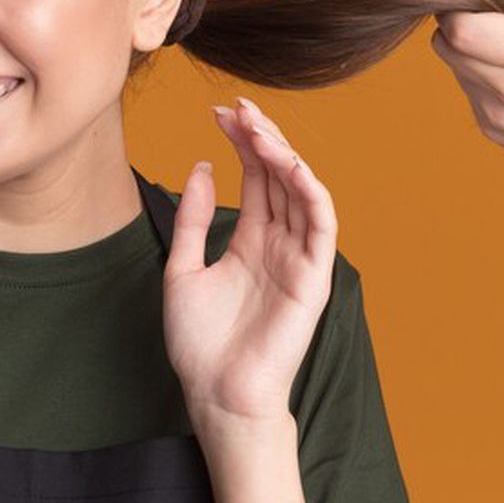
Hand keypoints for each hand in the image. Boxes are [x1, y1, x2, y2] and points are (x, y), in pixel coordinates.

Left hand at [162, 97, 337, 427]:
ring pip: (301, 193)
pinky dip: (310, 191)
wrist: (215, 394)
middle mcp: (279, 243)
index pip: (254, 178)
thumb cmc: (199, 343)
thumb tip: (203, 167)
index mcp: (251, 240)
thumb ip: (195, 219)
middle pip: (278, 177)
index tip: (219, 113)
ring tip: (258, 128)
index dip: (241, 142)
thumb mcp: (183, 268)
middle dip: (261, 138)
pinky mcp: (312, 278)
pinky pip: (320, 227)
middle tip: (238, 108)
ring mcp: (298, 259)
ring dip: (284, 155)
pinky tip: (288, 164)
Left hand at [432, 0, 503, 246]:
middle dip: (458, 27)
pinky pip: (468, 91)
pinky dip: (480, 79)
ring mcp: (497, 115)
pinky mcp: (491, 130)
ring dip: (470, 54)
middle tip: (487, 22)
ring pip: (455, 68)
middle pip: (448, 47)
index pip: (462, 29)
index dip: (457, 10)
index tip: (471, 2)